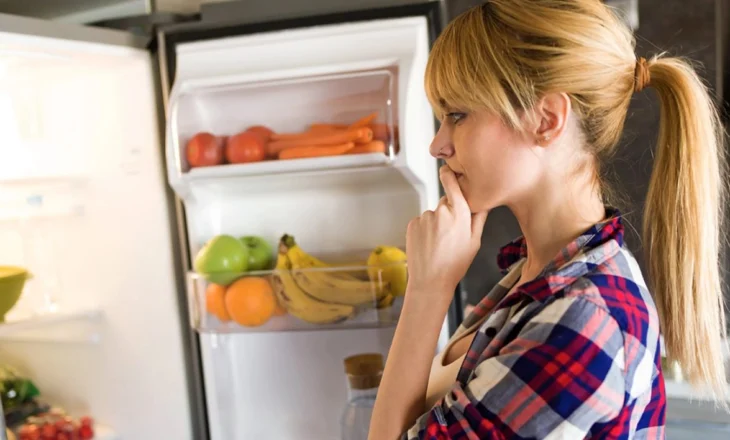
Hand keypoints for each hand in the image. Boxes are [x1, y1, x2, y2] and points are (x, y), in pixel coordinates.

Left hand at [405, 166, 487, 301]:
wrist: (430, 281)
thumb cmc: (455, 264)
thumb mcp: (475, 242)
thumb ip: (480, 217)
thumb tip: (486, 199)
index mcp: (460, 214)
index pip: (453, 184)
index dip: (450, 175)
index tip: (448, 169)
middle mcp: (441, 212)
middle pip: (446, 202)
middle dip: (449, 212)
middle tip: (451, 234)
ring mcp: (425, 217)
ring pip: (433, 214)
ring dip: (436, 223)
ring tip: (439, 244)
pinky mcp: (413, 224)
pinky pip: (422, 221)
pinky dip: (425, 230)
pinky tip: (429, 244)